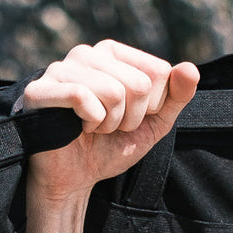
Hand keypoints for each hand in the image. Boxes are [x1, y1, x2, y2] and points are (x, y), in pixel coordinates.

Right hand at [21, 40, 198, 201]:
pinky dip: (89, 121)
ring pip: (113, 92)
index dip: (151, 107)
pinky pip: (82, 97)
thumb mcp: (151, 125)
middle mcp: (88, 53)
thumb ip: (175, 98)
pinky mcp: (41, 89)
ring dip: (109, 124)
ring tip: (93, 128)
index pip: (159, 72)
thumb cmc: (110, 148)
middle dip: (130, 119)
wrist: (75, 179)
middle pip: (139, 84)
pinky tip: (77, 127)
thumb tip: (191, 70)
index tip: (128, 118)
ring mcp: (61, 67)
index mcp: (114, 54)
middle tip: (109, 128)